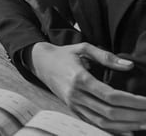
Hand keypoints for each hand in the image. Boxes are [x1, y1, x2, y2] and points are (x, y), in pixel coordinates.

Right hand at [29, 42, 145, 131]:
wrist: (41, 63)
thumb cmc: (64, 55)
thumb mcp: (83, 48)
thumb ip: (106, 56)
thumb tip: (128, 65)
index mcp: (80, 78)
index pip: (110, 95)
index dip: (132, 101)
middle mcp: (76, 95)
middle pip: (110, 112)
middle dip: (134, 115)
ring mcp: (74, 105)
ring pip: (103, 123)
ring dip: (126, 126)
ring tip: (144, 123)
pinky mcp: (74, 110)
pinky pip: (95, 125)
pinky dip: (113, 131)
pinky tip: (129, 131)